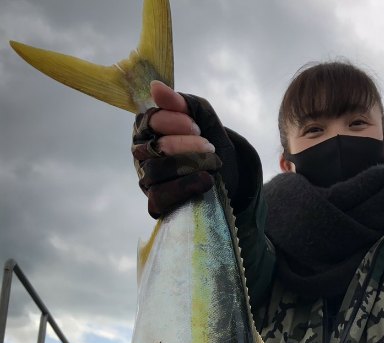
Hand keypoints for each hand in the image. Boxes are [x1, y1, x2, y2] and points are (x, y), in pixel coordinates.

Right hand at [132, 81, 234, 218]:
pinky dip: (185, 187)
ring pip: (156, 171)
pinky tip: (206, 180)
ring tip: (212, 163)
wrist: (230, 176)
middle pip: (154, 147)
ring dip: (188, 165)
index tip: (197, 126)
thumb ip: (183, 103)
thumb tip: (155, 87)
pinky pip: (160, 195)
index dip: (173, 121)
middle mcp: (142, 153)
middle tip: (209, 146)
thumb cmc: (210, 144)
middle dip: (185, 145)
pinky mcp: (155, 202)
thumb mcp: (204, 119)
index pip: (149, 120)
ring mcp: (146, 179)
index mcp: (148, 129)